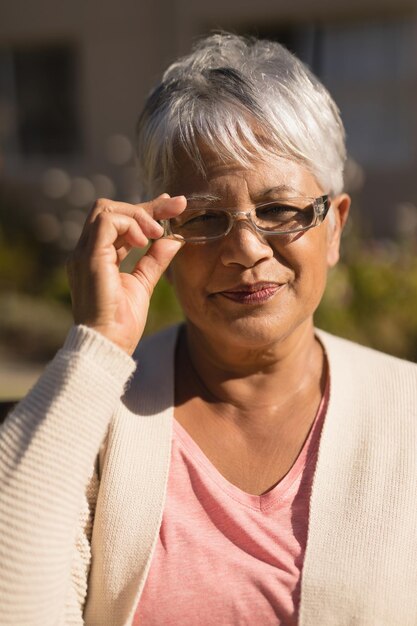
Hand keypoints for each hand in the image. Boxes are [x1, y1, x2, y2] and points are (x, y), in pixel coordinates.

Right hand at [67, 194, 185, 354]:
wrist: (108, 345)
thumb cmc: (122, 323)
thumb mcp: (143, 284)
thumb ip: (155, 260)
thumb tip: (174, 240)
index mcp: (98, 256)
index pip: (119, 222)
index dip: (146, 210)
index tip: (172, 205)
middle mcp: (87, 250)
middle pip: (112, 209)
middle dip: (147, 206)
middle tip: (176, 206)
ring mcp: (84, 253)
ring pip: (107, 210)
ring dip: (139, 215)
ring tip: (158, 233)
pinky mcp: (89, 257)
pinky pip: (107, 222)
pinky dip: (130, 225)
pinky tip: (146, 240)